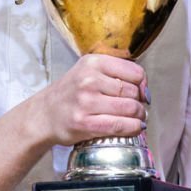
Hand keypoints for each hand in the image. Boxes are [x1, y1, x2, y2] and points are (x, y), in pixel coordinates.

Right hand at [26, 54, 146, 147]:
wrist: (45, 114)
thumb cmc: (71, 92)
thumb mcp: (88, 70)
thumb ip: (115, 72)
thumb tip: (145, 88)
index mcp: (93, 63)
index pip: (134, 72)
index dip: (143, 84)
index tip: (141, 92)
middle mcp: (89, 80)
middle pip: (133, 92)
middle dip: (140, 102)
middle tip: (136, 108)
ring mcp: (86, 102)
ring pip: (130, 108)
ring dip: (139, 116)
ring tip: (136, 118)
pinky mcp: (85, 123)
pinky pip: (120, 125)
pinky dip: (133, 127)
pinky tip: (134, 127)